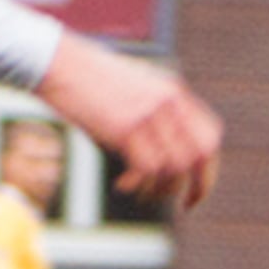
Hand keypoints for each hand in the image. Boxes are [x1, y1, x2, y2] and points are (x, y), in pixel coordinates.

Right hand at [35, 33, 224, 208]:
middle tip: (186, 205)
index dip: (209, 166)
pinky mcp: (125, 127)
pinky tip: (121, 184)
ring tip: (142, 194)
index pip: (210, 136)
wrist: (58, 63)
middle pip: (199, 155)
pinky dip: (136, 184)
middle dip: (199, 186)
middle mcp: (167, 102)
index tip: (197, 186)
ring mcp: (147, 114)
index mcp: (173, 91)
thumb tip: (163, 152)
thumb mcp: (133, 87)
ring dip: (159, 189)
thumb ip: (153, 110)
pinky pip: (145, 169)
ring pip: (172, 167)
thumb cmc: (88, 78)